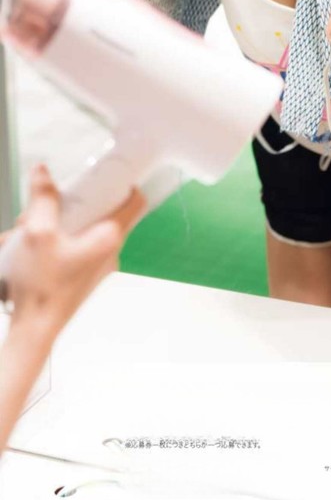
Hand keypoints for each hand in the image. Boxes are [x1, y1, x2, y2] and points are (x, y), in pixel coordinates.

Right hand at [2, 165, 144, 335]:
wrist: (34, 329)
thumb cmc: (42, 288)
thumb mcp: (38, 232)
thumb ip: (43, 198)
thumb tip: (42, 172)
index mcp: (109, 237)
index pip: (136, 201)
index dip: (127, 181)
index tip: (111, 170)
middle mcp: (109, 251)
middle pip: (101, 212)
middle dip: (69, 204)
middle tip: (44, 206)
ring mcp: (97, 264)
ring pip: (81, 228)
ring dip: (53, 223)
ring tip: (25, 230)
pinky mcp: (83, 274)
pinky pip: (72, 246)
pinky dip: (51, 240)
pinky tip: (24, 246)